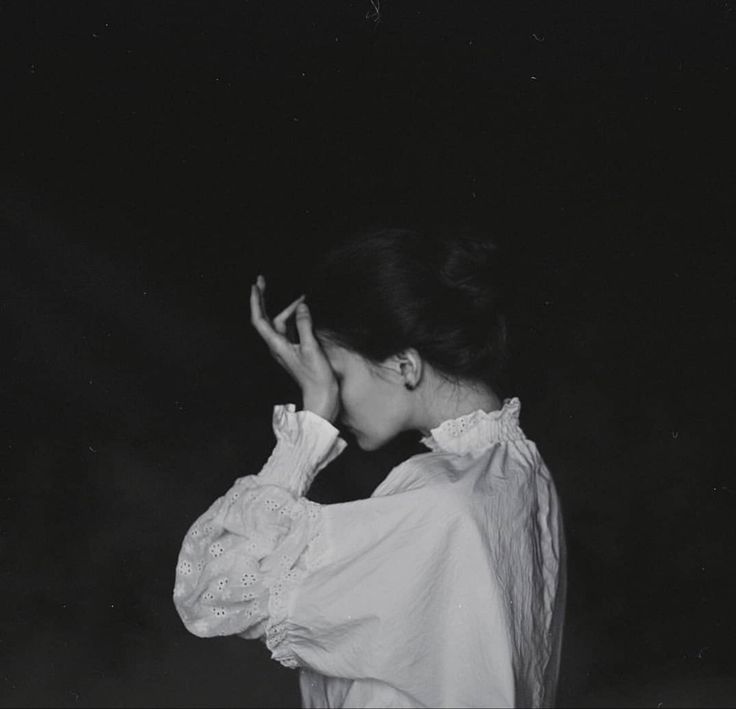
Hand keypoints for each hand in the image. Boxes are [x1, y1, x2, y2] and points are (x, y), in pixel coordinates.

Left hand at [250, 275, 340, 421]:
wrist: (322, 397)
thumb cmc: (316, 377)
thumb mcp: (311, 348)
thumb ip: (305, 325)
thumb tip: (302, 306)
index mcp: (277, 346)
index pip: (259, 320)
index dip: (255, 302)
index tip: (255, 285)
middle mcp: (278, 346)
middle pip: (267, 319)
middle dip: (264, 299)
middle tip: (263, 280)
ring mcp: (286, 349)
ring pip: (281, 324)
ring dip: (288, 309)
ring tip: (302, 298)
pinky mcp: (296, 352)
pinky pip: (291, 331)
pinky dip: (295, 319)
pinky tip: (303, 313)